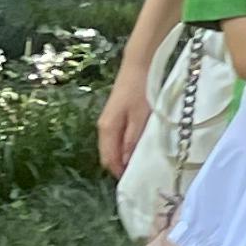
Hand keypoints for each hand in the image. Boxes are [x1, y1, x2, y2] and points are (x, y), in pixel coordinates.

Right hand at [95, 55, 151, 177]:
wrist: (138, 64)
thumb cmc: (140, 89)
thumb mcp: (141, 117)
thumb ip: (133, 140)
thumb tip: (126, 162)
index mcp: (107, 129)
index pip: (108, 160)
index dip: (119, 172)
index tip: (134, 182)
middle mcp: (103, 127)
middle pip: (109, 155)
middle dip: (121, 166)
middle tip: (140, 174)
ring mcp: (108, 121)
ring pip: (113, 146)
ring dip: (124, 156)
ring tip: (141, 162)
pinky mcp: (116, 115)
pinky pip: (117, 137)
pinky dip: (125, 145)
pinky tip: (138, 146)